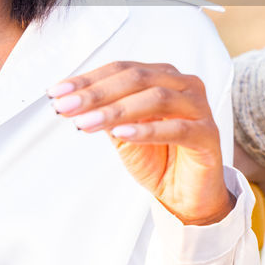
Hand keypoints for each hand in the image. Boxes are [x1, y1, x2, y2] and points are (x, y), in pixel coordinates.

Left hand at [49, 62, 234, 224]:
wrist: (187, 195)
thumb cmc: (158, 158)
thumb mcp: (123, 133)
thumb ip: (106, 114)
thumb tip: (73, 101)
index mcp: (162, 77)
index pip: (122, 69)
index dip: (88, 79)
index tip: (57, 92)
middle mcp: (183, 85)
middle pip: (137, 79)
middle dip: (96, 93)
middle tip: (66, 107)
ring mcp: (199, 108)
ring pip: (155, 99)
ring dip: (116, 110)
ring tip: (85, 123)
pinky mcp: (207, 135)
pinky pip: (177, 128)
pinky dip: (146, 130)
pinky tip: (121, 133)